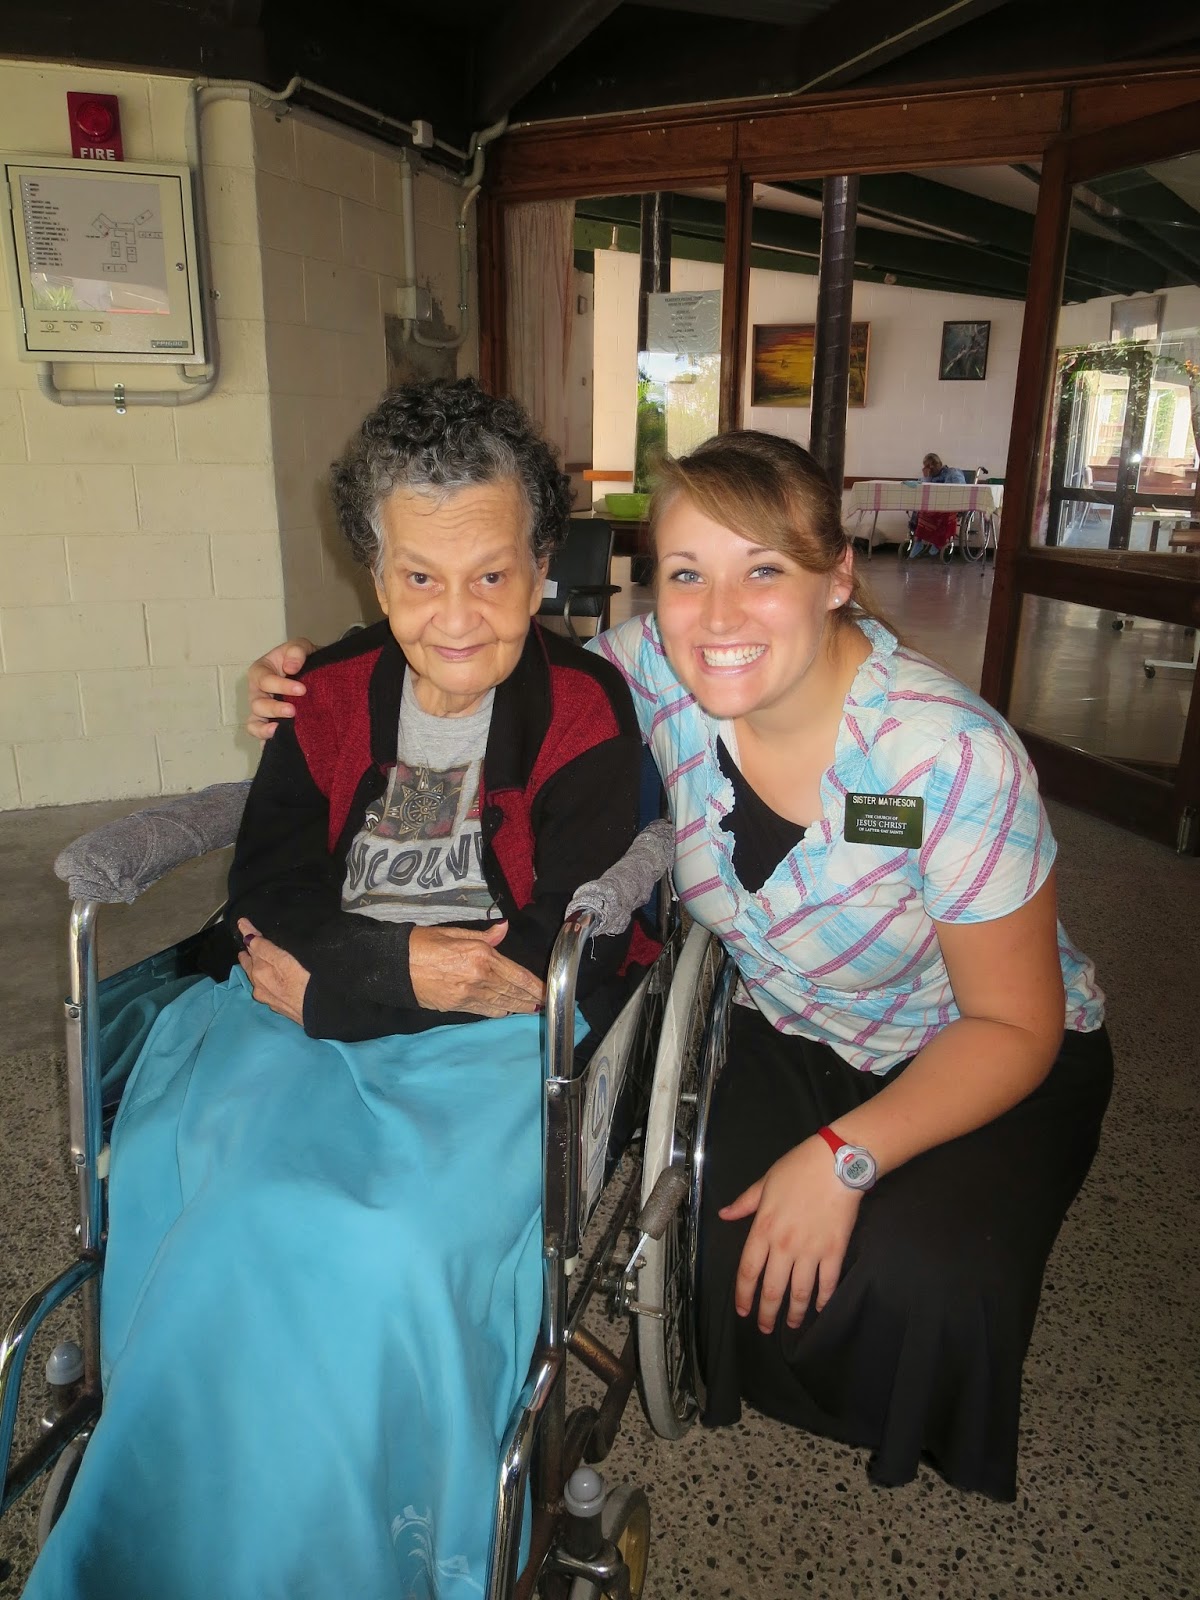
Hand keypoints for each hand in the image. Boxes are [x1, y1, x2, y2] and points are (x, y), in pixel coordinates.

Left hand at [237, 920, 309, 1024]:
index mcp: (261, 970)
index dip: (248, 931)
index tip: (242, 921)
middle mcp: (260, 984)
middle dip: (248, 952)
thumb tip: (248, 939)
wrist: (321, 1012)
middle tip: (247, 943)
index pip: (253, 945)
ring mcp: (267, 997)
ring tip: (254, 958)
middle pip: (250, 964)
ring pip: (256, 977)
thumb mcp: (287, 959)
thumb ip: (266, 949)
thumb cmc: (308, 982)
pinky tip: (268, 979)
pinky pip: (264, 988)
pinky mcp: (277, 1006)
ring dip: (253, 966)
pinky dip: (263, 979)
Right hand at [246, 638, 314, 739]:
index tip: (302, 689)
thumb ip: (296, 651)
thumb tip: (290, 668)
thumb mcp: (301, 647)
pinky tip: (276, 744)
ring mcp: (261, 712)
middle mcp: (257, 693)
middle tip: (293, 710)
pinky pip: (260, 737)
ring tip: (280, 729)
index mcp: (260, 672)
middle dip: (274, 708)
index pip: (264, 679)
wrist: (316, 674)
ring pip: (254, 723)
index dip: (281, 686)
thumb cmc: (302, 659)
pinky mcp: (269, 726)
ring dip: (266, 728)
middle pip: (257, 704)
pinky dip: (264, 741)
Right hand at [408, 922, 543, 1017]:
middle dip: (529, 998)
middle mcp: (479, 978)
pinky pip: (484, 1010)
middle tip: (544, 1003)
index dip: (534, 985)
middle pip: (512, 992)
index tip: (546, 990)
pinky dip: (498, 1011)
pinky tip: (506, 1011)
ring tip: (530, 1008)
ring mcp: (469, 995)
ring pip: (501, 1004)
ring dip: (517, 1007)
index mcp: (481, 956)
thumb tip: (504, 929)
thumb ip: (484, 936)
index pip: (517, 975)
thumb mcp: (455, 933)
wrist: (396, 965)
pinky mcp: (457, 1006)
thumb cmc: (423, 943)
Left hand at [720, 1137, 862, 1332]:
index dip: (743, 1294)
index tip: (743, 1310)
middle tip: (765, 1328)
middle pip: (772, 1289)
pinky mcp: (834, 1251)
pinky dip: (824, 1299)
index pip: (748, 1271)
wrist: (835, 1164)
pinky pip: (827, 1282)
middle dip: (767, 1314)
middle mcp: (784, 1246)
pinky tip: (820, 1308)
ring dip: (795, 1313)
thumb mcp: (764, 1183)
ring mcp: (811, 1251)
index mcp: (763, 1229)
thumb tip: (724, 1215)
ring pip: (800, 1292)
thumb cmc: (797, 1169)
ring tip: (791, 1325)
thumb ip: (744, 1204)